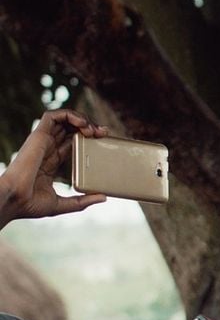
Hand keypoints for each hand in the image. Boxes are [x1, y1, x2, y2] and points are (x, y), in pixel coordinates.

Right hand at [0, 109, 106, 227]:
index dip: (87, 138)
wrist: (15, 200)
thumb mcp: (63, 204)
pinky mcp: (38, 136)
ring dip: (82, 119)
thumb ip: (83, 201)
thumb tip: (103, 198)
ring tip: (93, 129)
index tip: (103, 140)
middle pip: (70, 129)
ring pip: (63, 119)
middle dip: (89, 126)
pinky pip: (52, 116)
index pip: (72, 143)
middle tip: (104, 133)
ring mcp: (42, 142)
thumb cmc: (31, 204)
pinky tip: (82, 124)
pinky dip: (69, 114)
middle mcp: (47, 149)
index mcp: (51, 162)